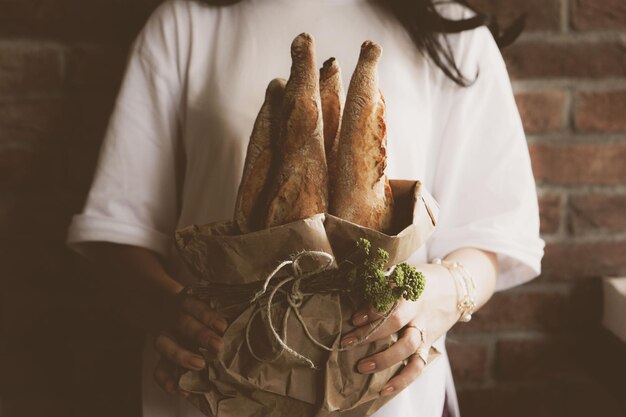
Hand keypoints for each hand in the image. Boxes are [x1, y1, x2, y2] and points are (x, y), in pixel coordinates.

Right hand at [153, 294, 227, 397]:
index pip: (193, 304)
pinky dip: (167, 379)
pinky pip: (158, 368)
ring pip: (163, 343)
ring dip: (181, 355)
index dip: (206, 314)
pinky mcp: (161, 356)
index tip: (223, 326)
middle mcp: (172, 317)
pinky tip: (180, 389)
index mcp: (184, 302)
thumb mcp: (206, 306)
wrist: (165, 313)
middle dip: (200, 334)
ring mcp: (164, 336)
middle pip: (182, 322)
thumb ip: (223, 311)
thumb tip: (249, 320)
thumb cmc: (201, 315)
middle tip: (218, 346)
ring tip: (199, 365)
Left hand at [339, 263, 459, 395]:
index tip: (355, 319)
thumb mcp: (405, 274)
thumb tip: (355, 294)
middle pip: (395, 322)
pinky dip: (402, 380)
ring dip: (383, 359)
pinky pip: (418, 365)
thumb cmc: (422, 280)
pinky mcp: (428, 344)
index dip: (371, 310)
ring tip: (362, 366)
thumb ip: (384, 284)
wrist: (456, 288)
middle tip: (347, 343)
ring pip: (407, 346)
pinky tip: (385, 389)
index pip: (389, 300)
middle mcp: (417, 310)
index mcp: (409, 290)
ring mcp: (424, 329)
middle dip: (369, 334)